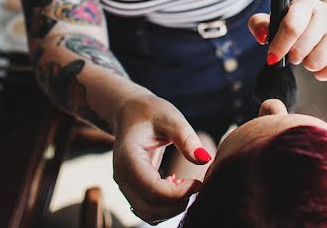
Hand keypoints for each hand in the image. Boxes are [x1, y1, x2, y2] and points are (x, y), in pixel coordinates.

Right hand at [112, 94, 209, 223]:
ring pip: (147, 214)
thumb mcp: (170, 118)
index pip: (152, 189)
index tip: (199, 183)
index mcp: (128, 158)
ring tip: (189, 186)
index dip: (178, 193)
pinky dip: (166, 206)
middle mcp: (122, 177)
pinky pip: (148, 209)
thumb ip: (186, 138)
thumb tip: (204, 159)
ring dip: (172, 209)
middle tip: (198, 187)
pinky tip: (178, 186)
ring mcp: (125, 186)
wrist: (129, 112)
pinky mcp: (132, 190)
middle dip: (176, 205)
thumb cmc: (149, 112)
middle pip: (148, 209)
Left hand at [248, 0, 326, 80]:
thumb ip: (260, 23)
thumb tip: (261, 36)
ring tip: (308, 55)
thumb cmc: (301, 23)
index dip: (279, 46)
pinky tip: (320, 63)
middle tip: (294, 52)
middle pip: (301, 49)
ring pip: (316, 62)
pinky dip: (321, 73)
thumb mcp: (280, 17)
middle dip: (293, 56)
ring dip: (307, 64)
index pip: (292, 27)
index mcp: (305, 4)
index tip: (272, 57)